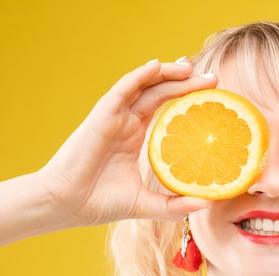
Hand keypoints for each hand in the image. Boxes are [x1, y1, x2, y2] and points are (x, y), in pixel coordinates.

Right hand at [38, 59, 214, 226]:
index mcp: (135, 137)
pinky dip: (140, 76)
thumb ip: (174, 205)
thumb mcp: (146, 204)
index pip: (165, 107)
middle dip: (185, 81)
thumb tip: (205, 203)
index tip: (211, 93)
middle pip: (159, 92)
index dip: (186, 97)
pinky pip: (123, 89)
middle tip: (212, 78)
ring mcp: (114, 117)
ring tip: (191, 67)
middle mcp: (126, 122)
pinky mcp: (102, 116)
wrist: (66, 204)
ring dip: (167, 73)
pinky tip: (159, 66)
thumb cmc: (99, 203)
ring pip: (144, 85)